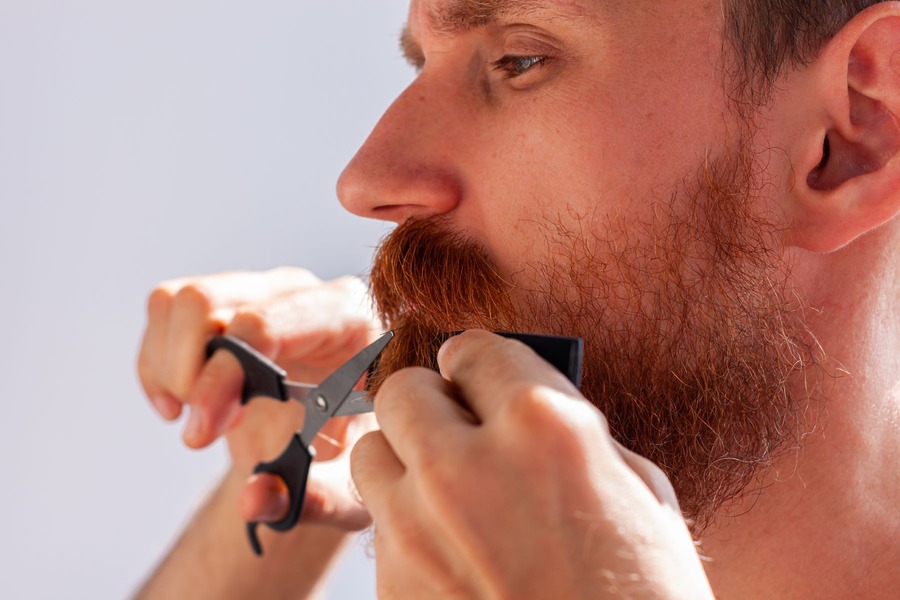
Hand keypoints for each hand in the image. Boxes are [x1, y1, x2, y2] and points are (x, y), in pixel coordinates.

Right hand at [137, 267, 379, 529]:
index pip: (267, 325)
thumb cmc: (355, 454)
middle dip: (188, 374)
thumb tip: (252, 500)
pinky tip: (181, 407)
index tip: (203, 433)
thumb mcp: (350, 487)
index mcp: (346, 320)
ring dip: (168, 369)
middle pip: (207, 301)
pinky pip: (165, 308)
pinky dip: (155, 366)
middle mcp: (301, 292)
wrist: (339, 435)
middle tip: (202, 432)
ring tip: (196, 419)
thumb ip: (312, 499)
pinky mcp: (225, 299)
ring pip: (179, 302)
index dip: (223, 375)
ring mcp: (260, 290)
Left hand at [351, 330, 714, 598]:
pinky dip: (409, 527)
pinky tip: (453, 552)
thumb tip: (517, 404)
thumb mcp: (636, 488)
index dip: (478, 362)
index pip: (472, 349)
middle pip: (402, 389)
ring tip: (446, 491)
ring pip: (372, 452)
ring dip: (406, 460)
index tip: (476, 374)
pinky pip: (381, 526)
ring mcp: (418, 529)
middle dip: (431, 402)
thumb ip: (567, 430)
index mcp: (542, 426)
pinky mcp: (392, 585)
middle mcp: (466, 466)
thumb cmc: (644, 594)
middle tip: (456, 426)